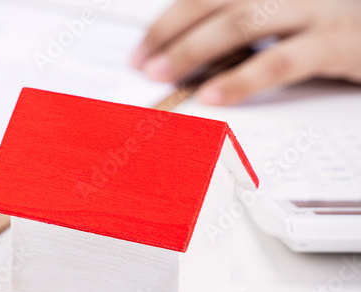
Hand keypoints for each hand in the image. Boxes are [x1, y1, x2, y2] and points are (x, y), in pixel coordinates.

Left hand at [131, 0, 360, 104]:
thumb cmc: (337, 30)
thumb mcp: (285, 22)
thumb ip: (245, 31)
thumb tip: (191, 58)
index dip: (169, 20)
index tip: (141, 48)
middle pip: (215, 0)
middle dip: (171, 31)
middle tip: (142, 62)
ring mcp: (317, 9)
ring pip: (241, 22)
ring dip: (193, 49)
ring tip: (163, 74)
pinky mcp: (337, 42)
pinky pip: (281, 61)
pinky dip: (243, 79)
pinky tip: (215, 94)